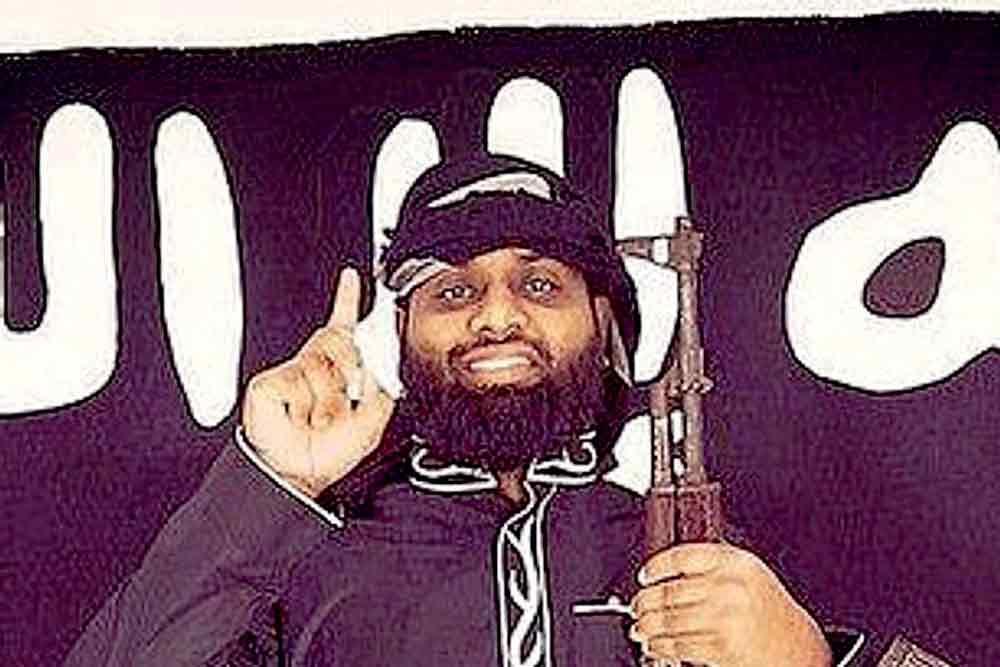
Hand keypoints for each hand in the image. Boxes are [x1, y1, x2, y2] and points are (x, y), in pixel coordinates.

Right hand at [241, 267, 394, 497]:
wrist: (302, 474)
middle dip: (350, 371)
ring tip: (319, 420)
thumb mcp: (372, 418)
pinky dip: (306, 404)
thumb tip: (381, 356)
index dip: (348, 300)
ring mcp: (291, 373)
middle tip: (344, 404)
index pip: (344, 328)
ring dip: (329, 400)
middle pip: (341, 342)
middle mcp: (313, 367)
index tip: (354, 278)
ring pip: (323, 366)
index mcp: (337, 372)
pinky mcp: (269, 383)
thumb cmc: (331, 451)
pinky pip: (300, 381)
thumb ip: (381, 382)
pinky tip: (298, 416)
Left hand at [629, 543, 831, 666]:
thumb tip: (667, 571)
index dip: (657, 566)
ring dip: (647, 627)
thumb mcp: (748, 575)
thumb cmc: (769, 611)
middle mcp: (729, 587)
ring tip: (640, 628)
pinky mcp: (722, 647)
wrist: (799, 648)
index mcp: (736, 563)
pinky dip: (660, 647)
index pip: (683, 556)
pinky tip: (655, 646)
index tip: (645, 575)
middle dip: (645, 602)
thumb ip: (713, 566)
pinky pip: (679, 645)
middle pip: (670, 591)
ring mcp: (725, 618)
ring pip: (670, 620)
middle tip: (636, 606)